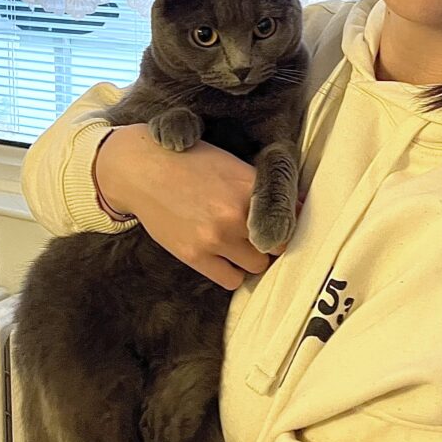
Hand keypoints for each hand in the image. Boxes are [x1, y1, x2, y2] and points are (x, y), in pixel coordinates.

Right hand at [94, 125, 278, 288]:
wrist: (140, 169)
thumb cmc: (188, 162)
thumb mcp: (230, 164)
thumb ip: (263, 187)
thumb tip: (301, 208)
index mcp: (249, 185)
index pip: (290, 217)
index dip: (289, 223)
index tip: (284, 224)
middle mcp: (236, 212)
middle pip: (277, 246)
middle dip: (270, 242)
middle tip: (258, 235)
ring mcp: (215, 236)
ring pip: (257, 266)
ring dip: (252, 258)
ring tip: (239, 244)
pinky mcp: (194, 255)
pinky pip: (231, 280)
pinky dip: (232, 272)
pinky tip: (224, 257)